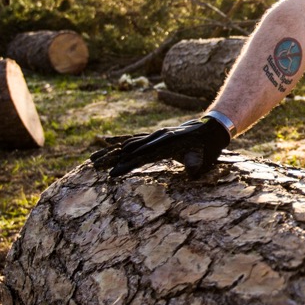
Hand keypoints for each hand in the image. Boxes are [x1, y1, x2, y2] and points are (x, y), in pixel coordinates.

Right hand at [90, 117, 229, 178]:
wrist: (212, 129)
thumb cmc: (208, 148)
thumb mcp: (204, 158)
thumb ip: (196, 164)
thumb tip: (192, 171)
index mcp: (164, 146)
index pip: (140, 158)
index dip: (125, 166)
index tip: (111, 175)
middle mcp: (156, 139)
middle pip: (128, 149)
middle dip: (109, 158)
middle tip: (92, 167)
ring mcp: (154, 136)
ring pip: (127, 143)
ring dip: (110, 151)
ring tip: (92, 159)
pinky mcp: (155, 136)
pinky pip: (133, 137)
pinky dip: (119, 140)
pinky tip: (106, 141)